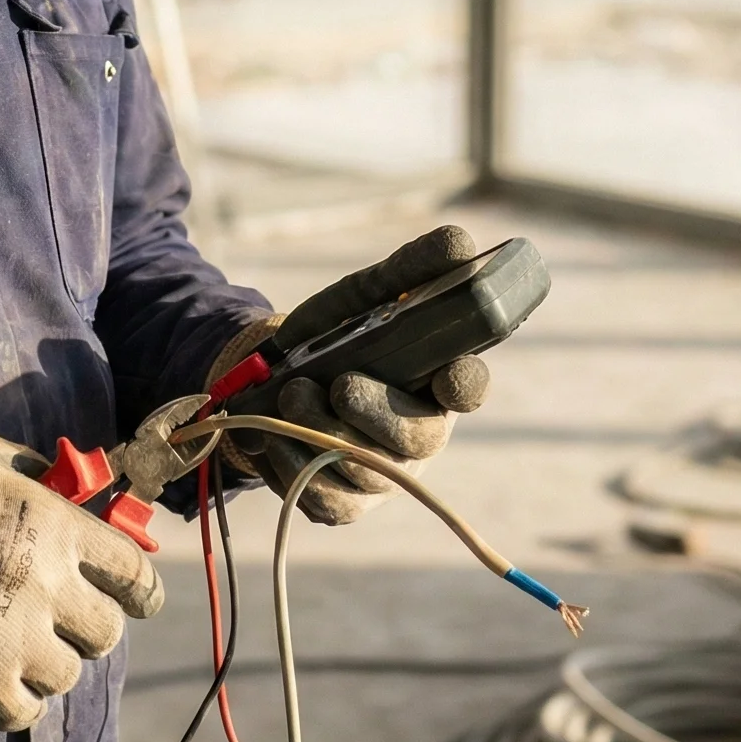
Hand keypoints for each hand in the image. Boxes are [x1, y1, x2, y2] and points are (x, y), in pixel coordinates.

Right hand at [0, 427, 163, 729]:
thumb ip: (35, 477)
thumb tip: (65, 493)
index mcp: (56, 526)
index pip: (134, 574)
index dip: (140, 590)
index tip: (136, 599)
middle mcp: (47, 585)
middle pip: (106, 634)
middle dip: (88, 626)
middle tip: (59, 618)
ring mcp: (13, 636)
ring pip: (65, 677)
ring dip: (48, 664)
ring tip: (16, 645)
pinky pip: (22, 714)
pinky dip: (14, 704)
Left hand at [212, 225, 491, 525]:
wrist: (282, 372)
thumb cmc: (344, 331)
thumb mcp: (370, 294)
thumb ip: (413, 269)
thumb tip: (458, 240)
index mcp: (438, 380)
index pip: (468, 386)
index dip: (465, 385)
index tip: (451, 375)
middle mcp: (421, 433)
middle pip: (416, 439)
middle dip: (376, 413)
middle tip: (338, 385)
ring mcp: (385, 472)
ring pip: (366, 472)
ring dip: (322, 434)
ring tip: (291, 397)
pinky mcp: (346, 500)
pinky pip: (327, 500)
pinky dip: (294, 468)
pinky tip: (272, 436)